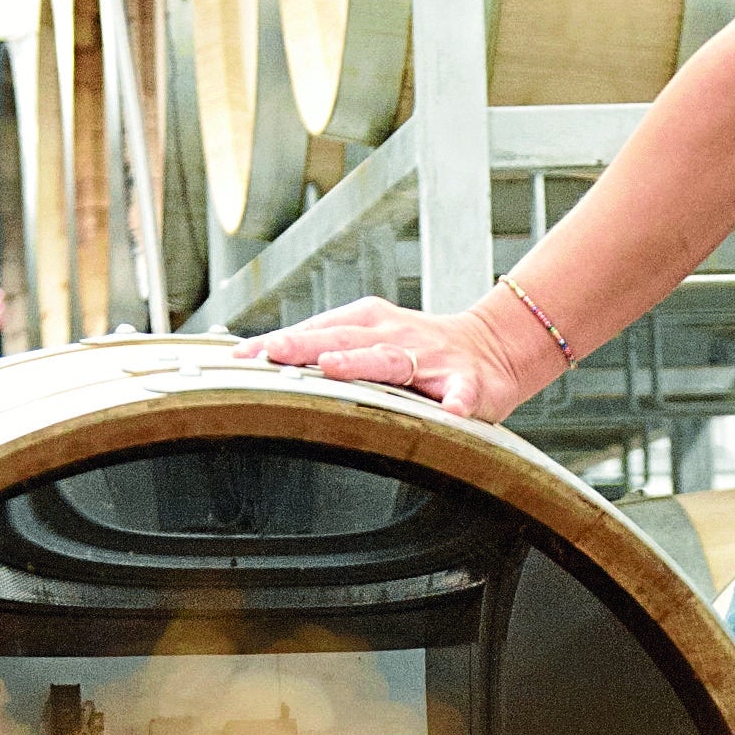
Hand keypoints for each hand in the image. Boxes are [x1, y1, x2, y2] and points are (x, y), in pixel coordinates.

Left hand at [251, 291, 555, 423]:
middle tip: (273, 353)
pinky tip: (453, 412)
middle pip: (344, 338)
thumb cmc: (419, 350)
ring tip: (334, 368)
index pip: (316, 330)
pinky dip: (457, 401)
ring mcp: (431, 357)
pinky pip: (462, 393)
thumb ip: (324, 348)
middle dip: (306, 344)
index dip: (279, 342)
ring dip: (362, 362)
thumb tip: (258, 359)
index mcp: (367, 323)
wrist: (492, 348)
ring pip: (392, 359)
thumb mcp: (369, 341)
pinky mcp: (467, 381)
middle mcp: (394, 334)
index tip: (241, 356)